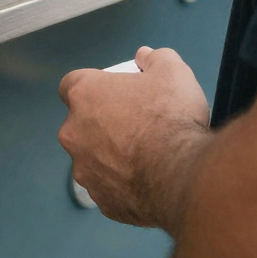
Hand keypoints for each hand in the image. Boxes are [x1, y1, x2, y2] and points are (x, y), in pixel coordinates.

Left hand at [58, 47, 210, 230]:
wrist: (184, 176)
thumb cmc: (173, 119)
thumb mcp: (172, 71)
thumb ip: (155, 57)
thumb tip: (145, 56)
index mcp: (83, 95)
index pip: (72, 85)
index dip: (94, 89)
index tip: (115, 95)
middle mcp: (74, 132)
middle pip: (82, 124)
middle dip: (104, 125)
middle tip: (138, 128)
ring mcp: (85, 170)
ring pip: (94, 160)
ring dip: (112, 158)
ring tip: (147, 159)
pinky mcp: (102, 201)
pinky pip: (110, 190)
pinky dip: (125, 187)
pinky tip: (149, 183)